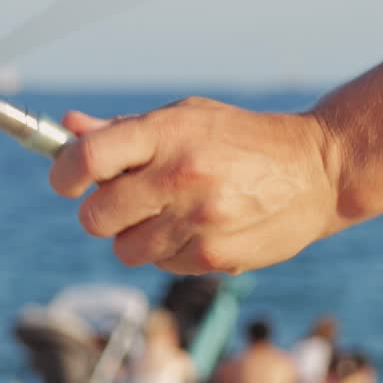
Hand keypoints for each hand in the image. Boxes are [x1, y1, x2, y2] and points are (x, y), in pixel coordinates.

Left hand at [49, 97, 339, 274]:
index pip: (87, 158)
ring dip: (137, 237)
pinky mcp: (214, 257)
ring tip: (171, 215)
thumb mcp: (188, 117)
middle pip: (95, 216)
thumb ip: (126, 129)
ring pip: (125, 250)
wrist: (318, 171)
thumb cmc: (243, 140)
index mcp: (167, 133)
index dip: (64, 174)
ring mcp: (197, 221)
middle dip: (102, 213)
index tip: (67, 181)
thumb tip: (68, 128)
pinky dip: (170, 253)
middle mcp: (179, 177)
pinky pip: (161, 265)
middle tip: (126, 201)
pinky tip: (201, 229)